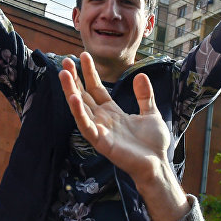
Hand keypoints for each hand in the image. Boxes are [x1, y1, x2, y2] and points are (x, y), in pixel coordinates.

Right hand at [58, 52, 169, 182]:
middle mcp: (102, 119)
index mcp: (112, 112)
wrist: (157, 164)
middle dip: (74, 79)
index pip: (97, 89)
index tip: (83, 56)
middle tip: (65, 61)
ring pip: (80, 108)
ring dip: (71, 91)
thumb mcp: (151, 113)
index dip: (89, 73)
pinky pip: (86, 126)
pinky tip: (73, 98)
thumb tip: (140, 75)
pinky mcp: (100, 142)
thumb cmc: (153, 143)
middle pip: (84, 95)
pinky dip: (79, 112)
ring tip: (63, 74)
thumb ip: (145, 96)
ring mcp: (100, 130)